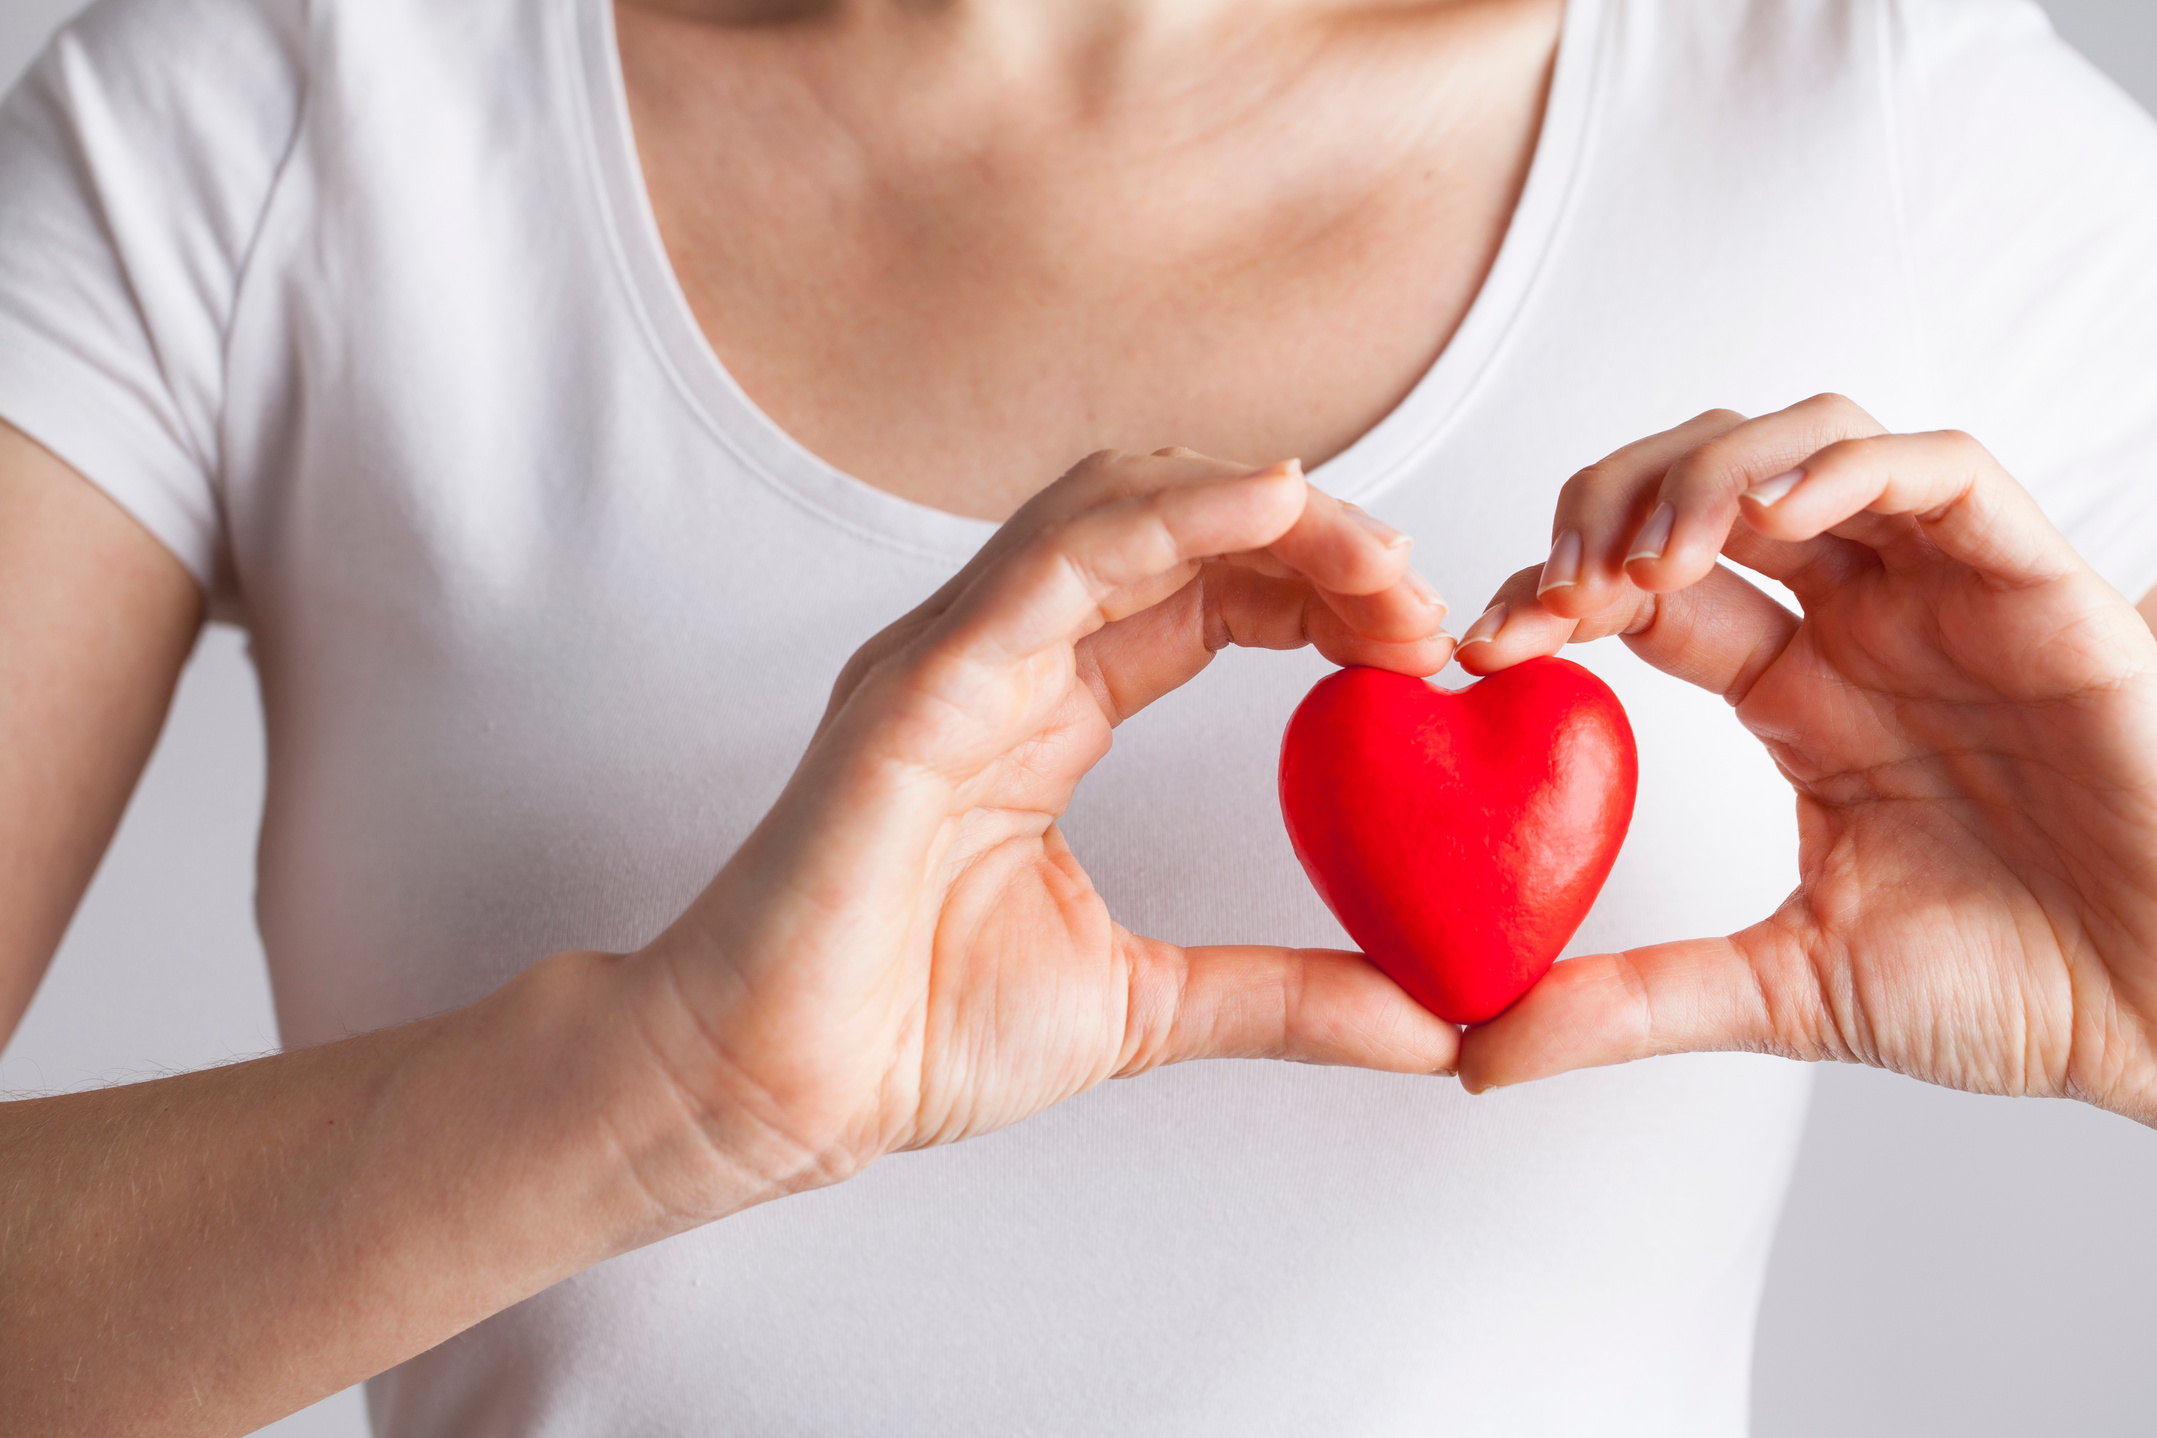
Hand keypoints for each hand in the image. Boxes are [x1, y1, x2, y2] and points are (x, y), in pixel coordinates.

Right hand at [630, 448, 1460, 1214]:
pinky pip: (1053, 562)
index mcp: (1048, 707)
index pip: (1205, 593)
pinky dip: (1169, 517)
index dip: (1319, 590)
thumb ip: (1287, 996)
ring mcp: (954, 655)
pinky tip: (1273, 504)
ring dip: (1263, 509)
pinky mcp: (919, 686)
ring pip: (1116, 506)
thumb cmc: (915, 1034)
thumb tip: (1432, 1027)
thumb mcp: (1149, 1006)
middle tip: (1421, 598)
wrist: (776, 1092)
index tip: (1420, 642)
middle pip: (1176, 527)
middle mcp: (1003, 655)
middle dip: (1312, 537)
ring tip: (1375, 555)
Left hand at [1451, 395, 2156, 1125]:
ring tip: (1646, 558)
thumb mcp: (1782, 989)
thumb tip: (1474, 1058)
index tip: (1482, 647)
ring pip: (1807, 445)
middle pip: (1702, 489)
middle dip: (1606, 512)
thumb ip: (1630, 1002)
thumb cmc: (2015, 987)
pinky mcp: (2036, 584)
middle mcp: (1858, 623)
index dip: (1552, 595)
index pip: (1642, 595)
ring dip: (1707, 477)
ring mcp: (1943, 594)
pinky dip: (1849, 466)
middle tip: (1555, 591)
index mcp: (1794, 694)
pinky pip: (1942, 472)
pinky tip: (1776, 513)